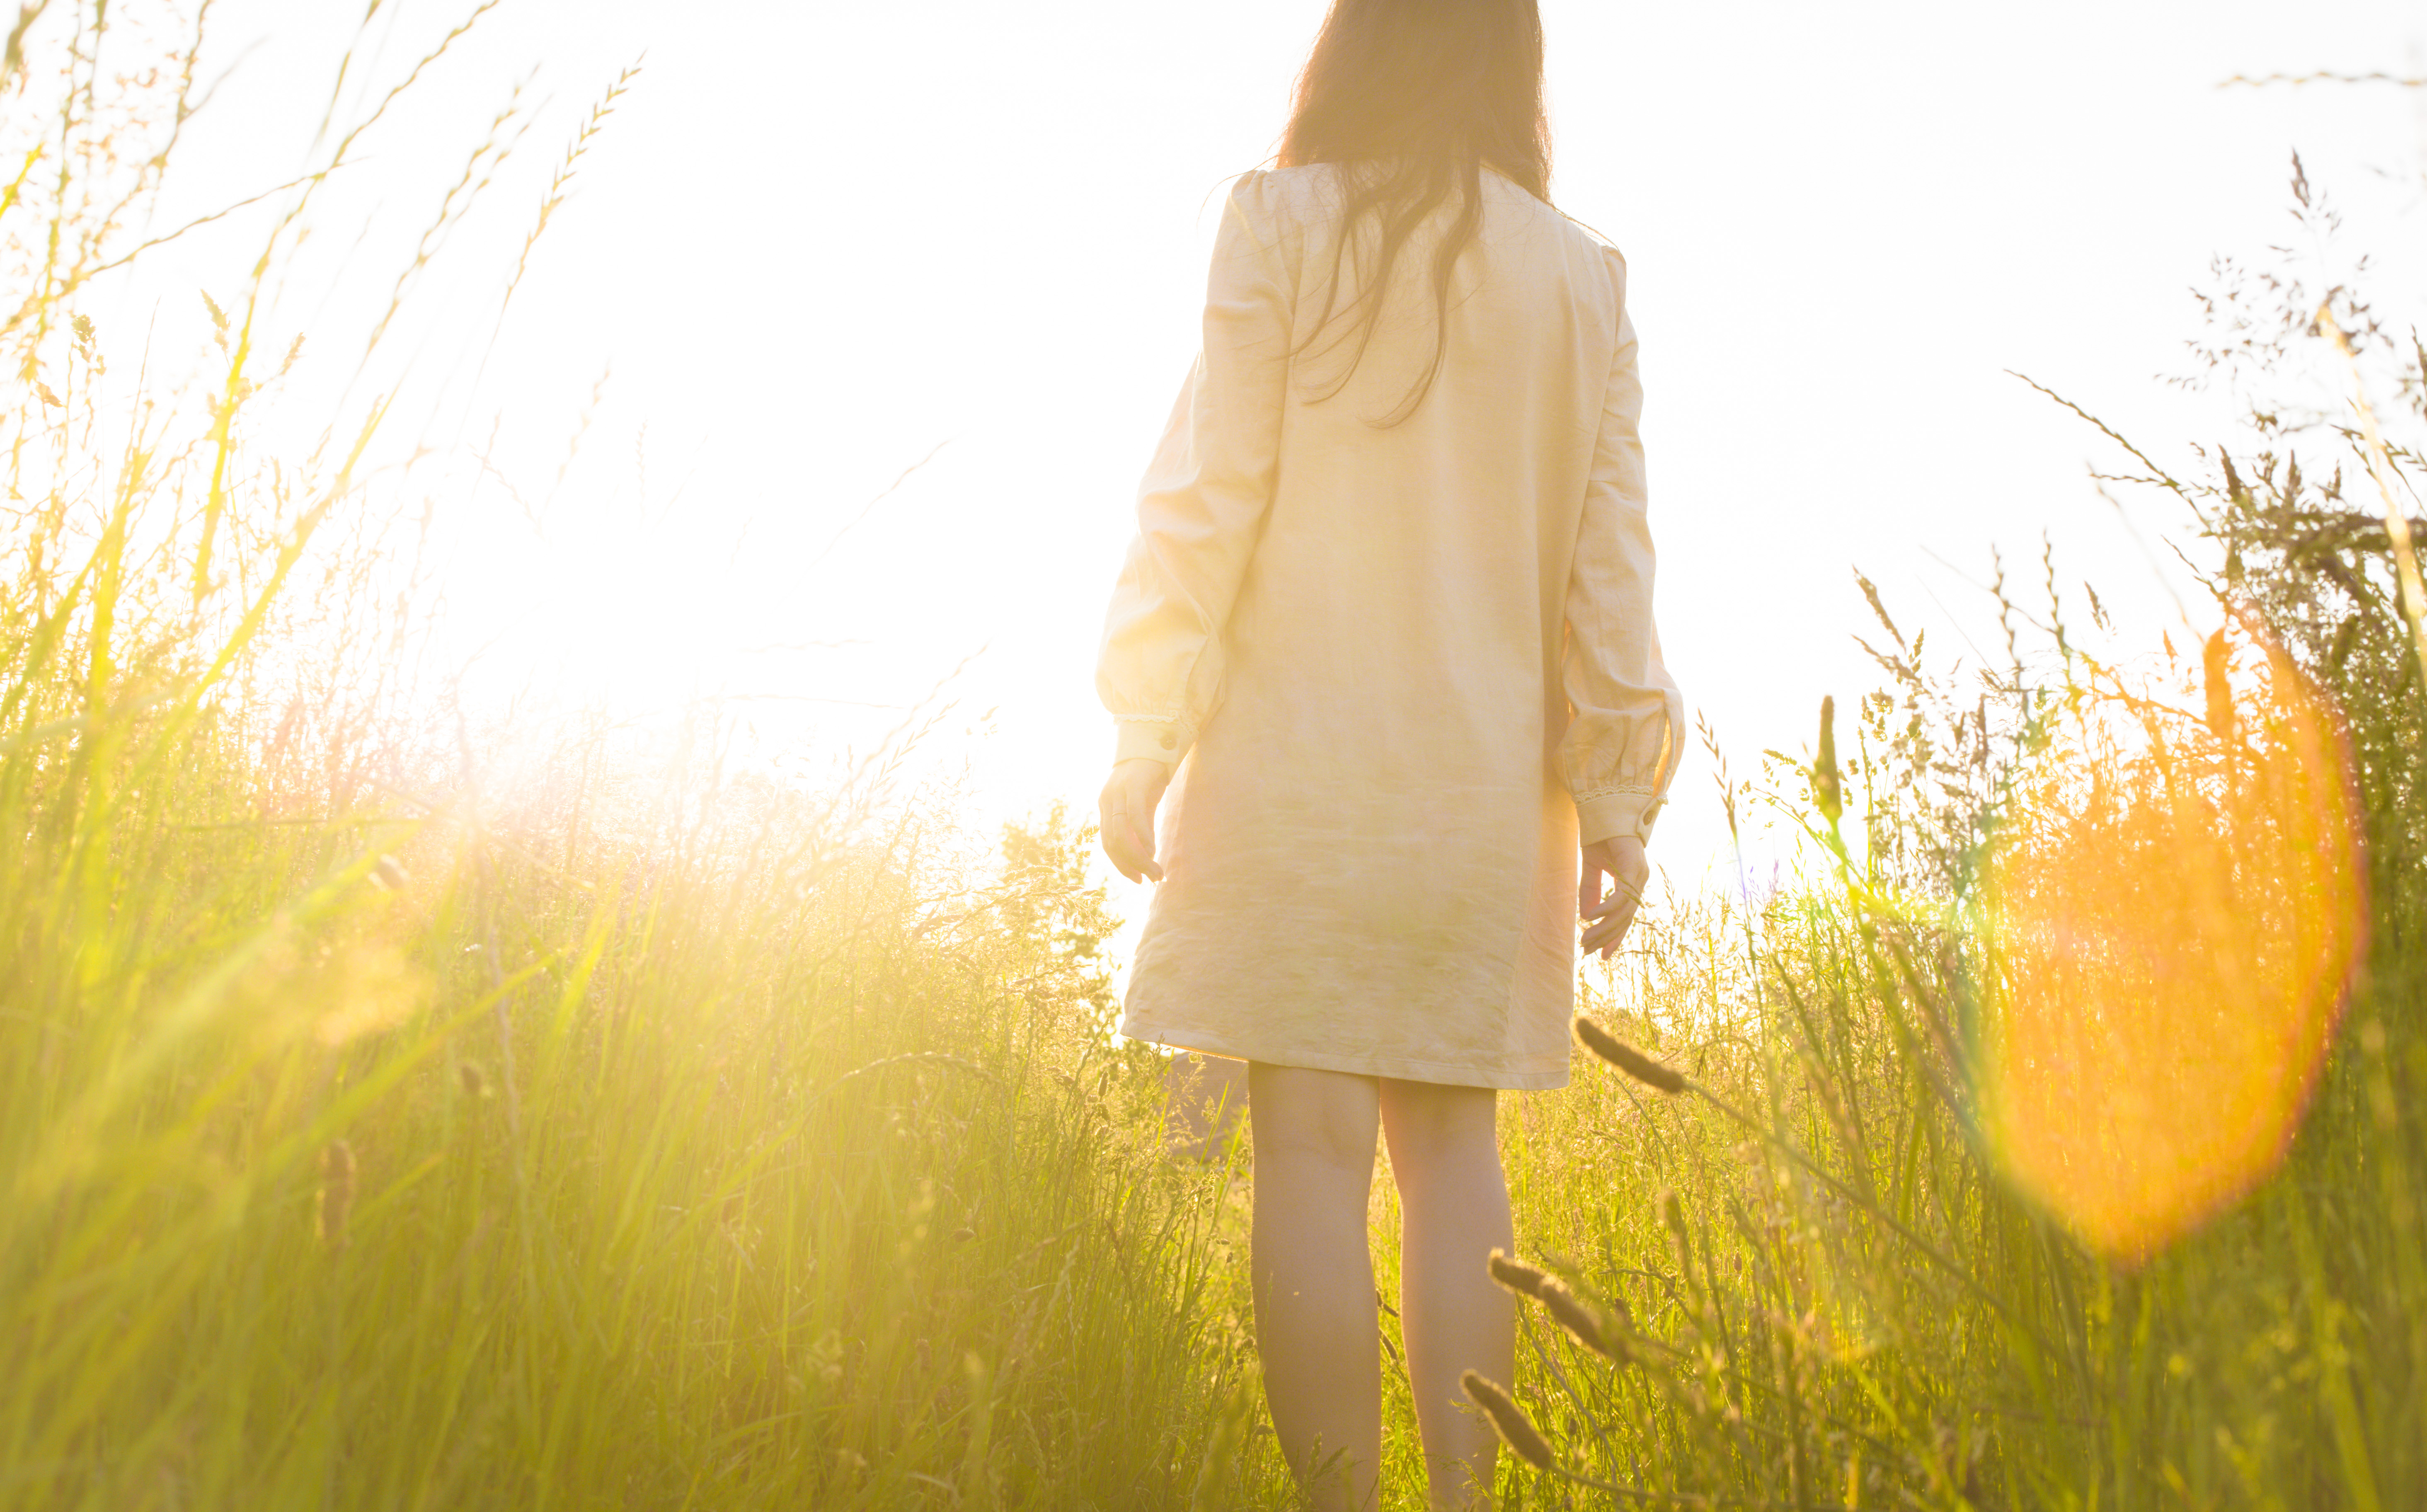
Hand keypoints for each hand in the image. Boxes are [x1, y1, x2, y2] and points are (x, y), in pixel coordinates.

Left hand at [1098, 758, 1169, 882]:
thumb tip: (1147, 854)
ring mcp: (1117, 792)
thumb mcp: (1142, 804)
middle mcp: (1106, 800)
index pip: (1108, 844)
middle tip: (1151, 880)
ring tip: (1155, 871)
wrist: (1154, 740)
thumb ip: (1140, 826)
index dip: (1121, 864)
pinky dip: (1143, 836)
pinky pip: (1134, 815)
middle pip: (1112, 843)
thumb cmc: (1149, 775)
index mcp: (1105, 806)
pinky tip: (1153, 851)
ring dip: (1139, 857)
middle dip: (1131, 866)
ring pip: (1121, 834)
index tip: (1138, 879)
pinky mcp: (1132, 784)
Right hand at [1579, 835, 1648, 958]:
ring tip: (1585, 938)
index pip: (1625, 916)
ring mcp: (1638, 873)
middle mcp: (1639, 880)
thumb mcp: (1592, 868)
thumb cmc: (1600, 836)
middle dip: (1606, 937)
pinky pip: (1621, 895)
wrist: (1604, 808)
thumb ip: (1591, 891)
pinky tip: (1590, 918)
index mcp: (1632, 882)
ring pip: (1624, 911)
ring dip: (1604, 928)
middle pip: (1625, 918)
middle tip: (1587, 951)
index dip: (1613, 937)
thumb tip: (1586, 918)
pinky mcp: (1633, 866)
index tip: (1600, 955)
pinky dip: (1606, 908)